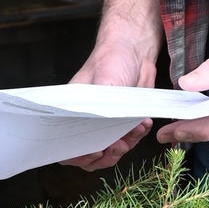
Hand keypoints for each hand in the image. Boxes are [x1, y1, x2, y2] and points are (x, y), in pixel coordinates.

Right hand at [64, 21, 158, 169]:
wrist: (135, 51)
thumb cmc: (111, 60)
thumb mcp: (103, 83)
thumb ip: (100, 108)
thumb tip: (100, 132)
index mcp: (72, 114)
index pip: (66, 146)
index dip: (78, 156)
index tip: (94, 152)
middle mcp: (87, 123)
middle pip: (89, 156)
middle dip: (105, 155)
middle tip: (118, 146)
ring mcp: (106, 125)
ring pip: (110, 152)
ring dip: (124, 146)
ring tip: (134, 130)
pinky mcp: (124, 124)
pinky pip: (128, 141)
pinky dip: (136, 136)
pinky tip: (142, 123)